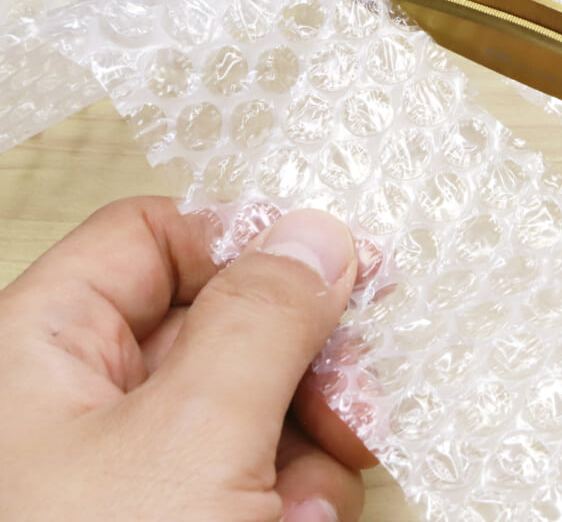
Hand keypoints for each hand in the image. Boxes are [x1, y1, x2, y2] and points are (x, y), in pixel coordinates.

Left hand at [0, 197, 375, 520]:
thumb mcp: (192, 436)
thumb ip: (261, 322)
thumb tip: (315, 239)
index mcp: (42, 350)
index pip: (152, 236)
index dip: (247, 240)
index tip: (333, 261)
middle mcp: (86, 402)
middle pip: (227, 322)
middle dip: (306, 362)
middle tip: (350, 389)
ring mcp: (136, 467)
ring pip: (261, 401)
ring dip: (315, 442)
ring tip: (310, 498)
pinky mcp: (184, 515)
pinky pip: (264, 470)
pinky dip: (299, 496)